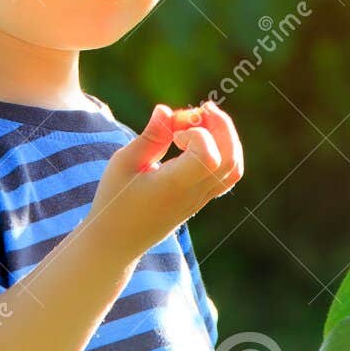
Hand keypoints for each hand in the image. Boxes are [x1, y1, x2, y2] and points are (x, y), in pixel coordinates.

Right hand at [87, 99, 243, 262]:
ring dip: (226, 137)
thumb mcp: (124, 163)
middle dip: (222, 126)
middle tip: (201, 110)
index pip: (208, 156)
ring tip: (203, 122)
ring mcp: (200, 199)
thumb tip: (166, 109)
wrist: (118, 240)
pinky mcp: (201, 200)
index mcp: (173, 185)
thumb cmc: (115, 200)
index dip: (197, 133)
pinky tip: (202, 141)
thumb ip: (150, 137)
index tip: (174, 134)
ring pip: (234, 167)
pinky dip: (225, 152)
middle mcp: (193, 194)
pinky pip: (227, 176)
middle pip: (230, 157)